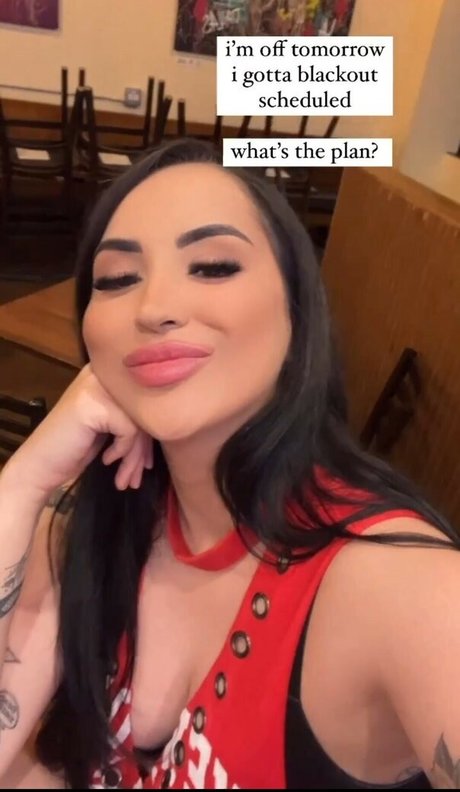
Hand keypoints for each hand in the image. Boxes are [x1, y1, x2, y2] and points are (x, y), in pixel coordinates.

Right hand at [4, 364, 152, 498]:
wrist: (40, 465)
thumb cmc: (76, 447)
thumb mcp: (110, 428)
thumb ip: (135, 418)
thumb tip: (175, 425)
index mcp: (109, 374)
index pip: (146, 400)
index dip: (150, 433)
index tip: (146, 462)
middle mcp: (103, 374)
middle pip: (144, 411)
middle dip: (144, 450)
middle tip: (138, 476)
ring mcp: (97, 386)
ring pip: (139, 422)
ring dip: (135, 456)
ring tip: (127, 479)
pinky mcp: (94, 404)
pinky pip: (129, 430)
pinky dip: (122, 450)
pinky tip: (106, 460)